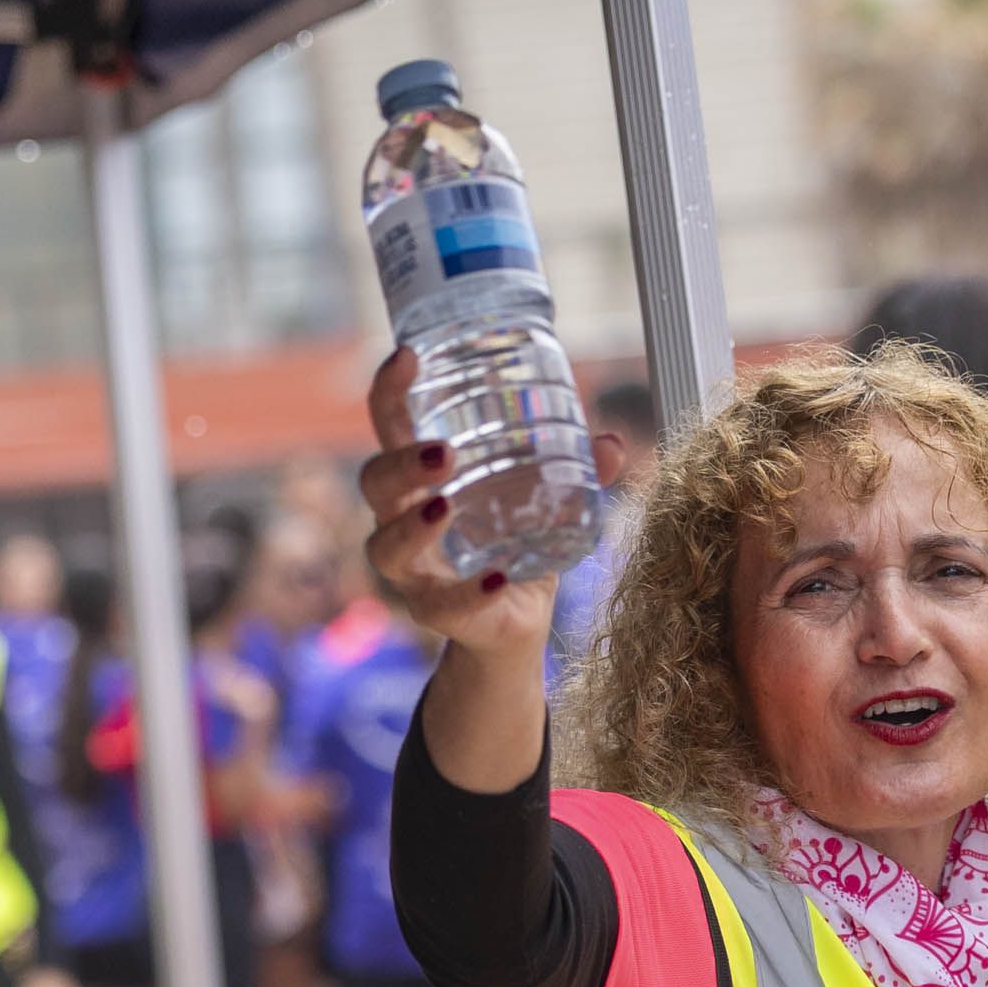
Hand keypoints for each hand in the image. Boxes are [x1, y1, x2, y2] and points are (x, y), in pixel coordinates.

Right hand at [358, 349, 564, 662]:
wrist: (510, 630)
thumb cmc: (513, 548)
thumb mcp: (544, 502)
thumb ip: (576, 473)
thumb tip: (612, 444)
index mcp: (420, 480)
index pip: (390, 427)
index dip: (390, 390)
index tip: (408, 355)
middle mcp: (402, 521)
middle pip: (375, 484)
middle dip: (400, 464)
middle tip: (442, 451)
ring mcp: (413, 572)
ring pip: (386, 547)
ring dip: (411, 526)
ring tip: (444, 507)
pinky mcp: (436, 614)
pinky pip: (439, 606)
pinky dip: (468, 593)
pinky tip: (497, 579)